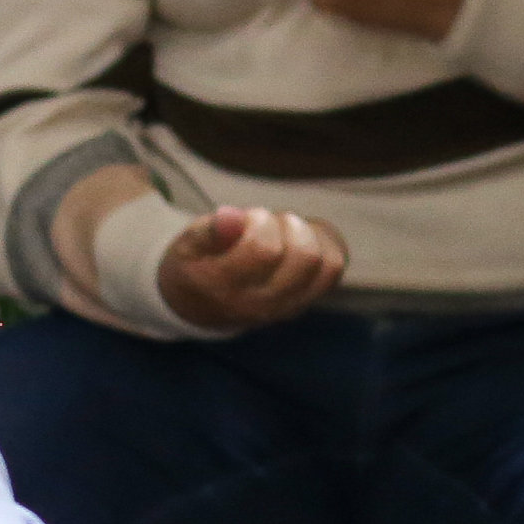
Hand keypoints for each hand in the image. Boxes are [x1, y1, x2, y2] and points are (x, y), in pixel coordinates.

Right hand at [154, 204, 347, 333]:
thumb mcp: (186, 246)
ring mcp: (290, 306)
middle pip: (305, 257)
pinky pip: (336, 267)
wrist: (199, 306)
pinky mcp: (308, 300)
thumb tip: (231, 216)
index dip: (260, 222)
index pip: (265, 250)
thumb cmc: (195, 266)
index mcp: (228, 288)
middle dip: (290, 226)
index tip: (246, 218)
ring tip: (283, 231)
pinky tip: (300, 237)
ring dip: (311, 235)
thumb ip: (209, 231)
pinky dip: (326, 243)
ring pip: (330, 264)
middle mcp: (264, 304)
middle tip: (267, 224)